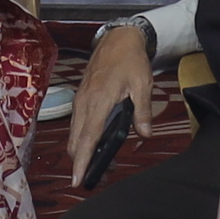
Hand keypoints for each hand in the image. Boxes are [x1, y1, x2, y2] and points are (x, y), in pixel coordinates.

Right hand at [65, 22, 161, 182]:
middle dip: (81, 163)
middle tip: (97, 179)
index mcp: (99, 101)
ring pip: (74, 135)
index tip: (78, 180)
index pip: (88, 138)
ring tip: (101, 165)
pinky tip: (96, 143)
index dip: (82, 161)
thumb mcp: (142, 84)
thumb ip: (142, 110)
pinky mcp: (80, 98)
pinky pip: (76, 125)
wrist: (117, 38)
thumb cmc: (131, 60)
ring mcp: (79, 100)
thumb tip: (145, 134)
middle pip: (76, 142)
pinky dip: (82, 139)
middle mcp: (84, 103)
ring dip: (82, 152)